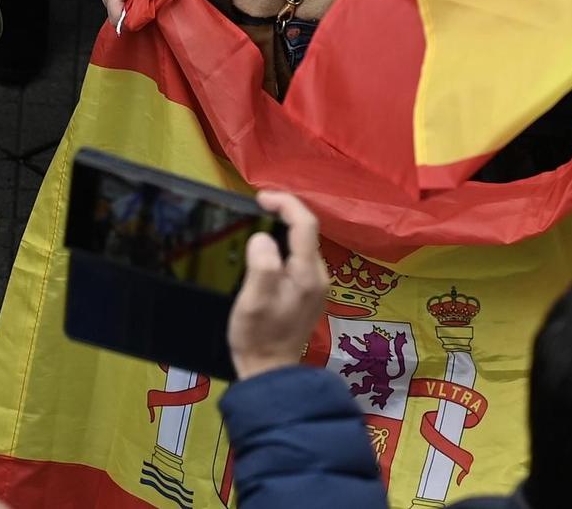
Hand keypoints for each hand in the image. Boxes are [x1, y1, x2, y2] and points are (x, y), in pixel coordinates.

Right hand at [227, 191, 325, 381]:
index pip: (305, 224)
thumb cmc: (258, 336)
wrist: (270, 372)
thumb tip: (263, 237)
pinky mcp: (307, 292)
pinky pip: (299, 257)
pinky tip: (266, 249)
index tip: (258, 198)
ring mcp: (315, 285)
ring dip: (284, 227)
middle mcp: (318, 276)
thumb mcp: (253, 302)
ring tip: (257, 222)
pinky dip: (284, 243)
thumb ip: (262, 267)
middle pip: (307, 231)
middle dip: (284, 212)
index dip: (285, 203)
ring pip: (303, 243)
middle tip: (254, 207)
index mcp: (307, 274)